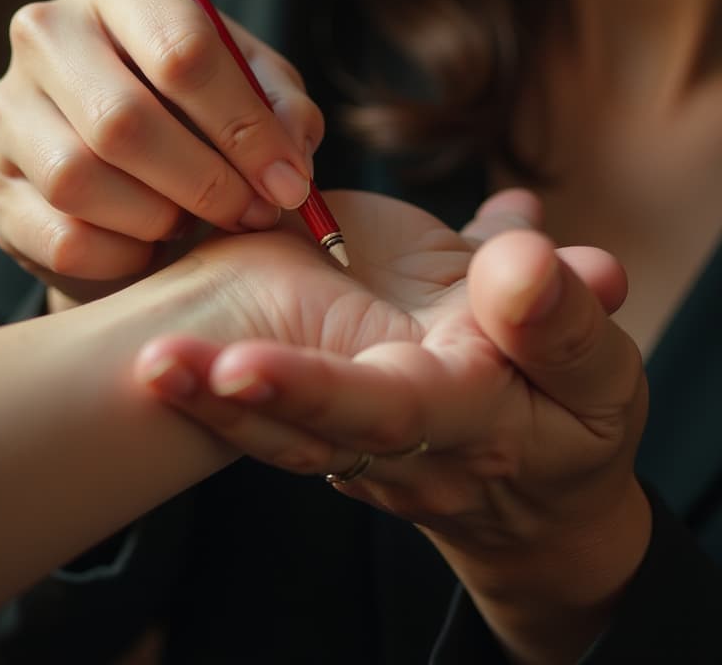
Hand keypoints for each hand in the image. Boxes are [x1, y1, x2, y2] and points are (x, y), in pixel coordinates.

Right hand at [0, 0, 319, 305]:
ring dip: (160, 219)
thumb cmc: (201, 112)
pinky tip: (149, 243)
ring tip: (194, 222)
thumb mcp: (255, 89)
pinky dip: (122, 256)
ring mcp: (8, 106)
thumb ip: (283, 109)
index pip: (182, 48)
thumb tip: (289, 159)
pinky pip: (61, 237)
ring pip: (80, 180)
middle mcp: (47, 30)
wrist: (129, 164)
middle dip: (206, 182)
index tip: (289, 182)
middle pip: (123, 119)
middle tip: (251, 214)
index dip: (244, 127)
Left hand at [136, 188, 648, 661]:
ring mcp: (361, 450)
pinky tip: (162, 355)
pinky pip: (276, 423)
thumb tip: (525, 250)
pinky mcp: (339, 434)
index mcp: (466, 419)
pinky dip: (214, 397)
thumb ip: (565, 316)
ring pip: (280, 435)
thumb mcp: (596, 369)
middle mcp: (397, 450)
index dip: (314, 388)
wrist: (535, 492)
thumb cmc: (572, 413)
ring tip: (145, 362)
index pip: (391, 410)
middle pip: (311, 431)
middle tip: (158, 366)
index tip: (240, 361)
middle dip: (230, 399)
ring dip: (205, 404)